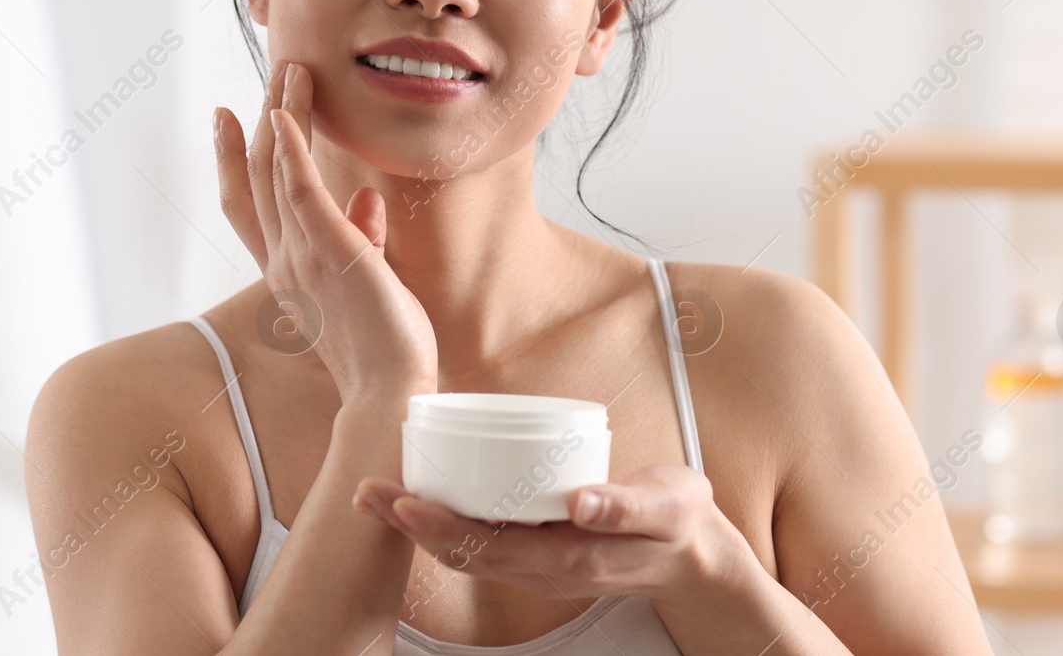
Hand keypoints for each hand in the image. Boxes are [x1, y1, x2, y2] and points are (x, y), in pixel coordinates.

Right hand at [214, 60, 438, 405]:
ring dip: (283, 114)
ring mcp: (303, 255)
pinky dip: (292, 150)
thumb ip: (361, 238)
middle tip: (272, 69)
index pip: (246, 205)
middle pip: (258, 174)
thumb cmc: (383, 348)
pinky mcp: (333, 252)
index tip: (225, 115)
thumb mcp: (366, 284)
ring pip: (277, 170)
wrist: (389, 396)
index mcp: (286, 272)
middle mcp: (283, 260)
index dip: (230, 157)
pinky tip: (287, 115)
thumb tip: (367, 199)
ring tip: (291, 69)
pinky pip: (302, 192)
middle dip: (263, 116)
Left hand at [350, 464, 735, 602]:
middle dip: (411, 525)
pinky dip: (447, 523)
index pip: (490, 546)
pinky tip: (425, 497)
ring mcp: (539, 565)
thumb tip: (580, 502)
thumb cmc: (679, 521)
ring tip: (378, 495)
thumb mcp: (667, 506)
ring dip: (420, 526)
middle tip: (366, 492)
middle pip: (463, 553)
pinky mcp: (539, 552)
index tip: (403, 502)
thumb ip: (627, 505)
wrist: (695, 556)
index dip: (441, 527)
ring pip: (467, 552)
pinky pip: (483, 544)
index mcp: (569, 557)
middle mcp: (544, 569)